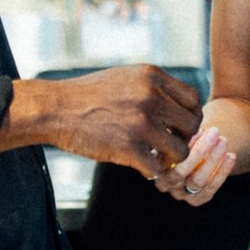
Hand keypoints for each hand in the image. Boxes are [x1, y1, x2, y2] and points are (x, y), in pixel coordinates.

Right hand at [3, 66, 201, 182]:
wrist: (55, 109)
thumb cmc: (88, 94)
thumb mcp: (125, 77)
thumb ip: (153, 86)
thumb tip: (179, 104)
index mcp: (152, 77)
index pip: (193, 99)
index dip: (191, 116)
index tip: (179, 126)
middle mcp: (151, 97)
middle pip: (192, 125)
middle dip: (185, 139)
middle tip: (170, 145)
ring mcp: (141, 122)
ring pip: (180, 150)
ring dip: (170, 158)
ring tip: (157, 158)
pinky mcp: (128, 147)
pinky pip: (157, 167)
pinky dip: (152, 171)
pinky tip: (142, 167)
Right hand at [159, 126, 237, 203]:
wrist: (191, 153)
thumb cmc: (180, 138)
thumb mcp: (176, 133)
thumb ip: (179, 132)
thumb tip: (188, 125)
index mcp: (154, 166)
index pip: (167, 158)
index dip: (184, 144)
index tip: (198, 129)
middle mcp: (165, 184)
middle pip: (181, 171)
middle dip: (200, 151)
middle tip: (214, 132)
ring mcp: (181, 194)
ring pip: (198, 181)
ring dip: (212, 160)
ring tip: (223, 140)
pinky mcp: (197, 199)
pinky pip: (211, 187)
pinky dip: (223, 171)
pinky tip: (231, 155)